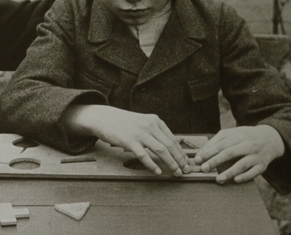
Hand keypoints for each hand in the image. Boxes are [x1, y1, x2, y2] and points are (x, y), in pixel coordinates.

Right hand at [65, 105, 189, 175]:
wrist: (104, 118)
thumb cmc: (123, 123)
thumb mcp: (142, 122)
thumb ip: (155, 131)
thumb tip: (169, 147)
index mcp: (155, 120)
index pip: (173, 139)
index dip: (181, 153)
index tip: (186, 163)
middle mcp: (149, 125)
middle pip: (170, 145)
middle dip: (180, 160)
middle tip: (185, 171)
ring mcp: (139, 133)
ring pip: (161, 150)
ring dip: (171, 163)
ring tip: (176, 172)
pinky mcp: (129, 141)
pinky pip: (144, 155)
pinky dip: (152, 165)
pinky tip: (158, 172)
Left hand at [194, 125, 284, 183]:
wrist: (270, 138)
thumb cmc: (246, 137)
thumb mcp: (233, 133)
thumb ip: (217, 141)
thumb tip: (202, 152)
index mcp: (238, 136)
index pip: (221, 144)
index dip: (208, 152)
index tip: (198, 159)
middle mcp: (247, 145)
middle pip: (229, 153)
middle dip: (215, 161)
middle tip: (204, 169)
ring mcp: (256, 155)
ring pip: (242, 164)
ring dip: (229, 172)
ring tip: (218, 179)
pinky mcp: (262, 165)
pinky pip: (254, 172)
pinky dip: (245, 176)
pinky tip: (235, 180)